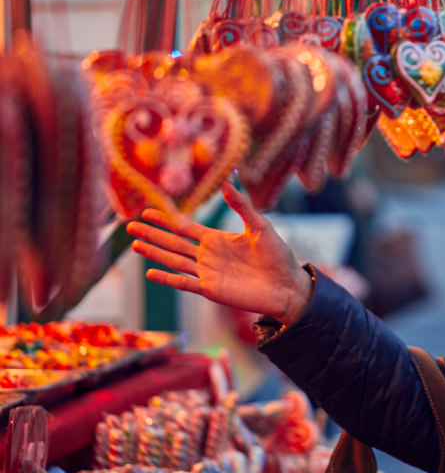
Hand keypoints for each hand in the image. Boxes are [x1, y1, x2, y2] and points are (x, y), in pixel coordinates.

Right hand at [127, 181, 312, 325]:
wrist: (287, 286)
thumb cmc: (278, 256)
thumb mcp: (260, 226)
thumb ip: (242, 206)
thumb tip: (226, 183)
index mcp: (217, 239)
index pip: (185, 228)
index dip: (166, 220)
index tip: (147, 211)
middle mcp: (208, 256)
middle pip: (173, 243)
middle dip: (152, 234)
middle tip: (129, 226)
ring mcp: (208, 273)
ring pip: (174, 261)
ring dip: (155, 253)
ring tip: (135, 244)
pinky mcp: (212, 290)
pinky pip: (184, 283)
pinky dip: (167, 279)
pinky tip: (150, 273)